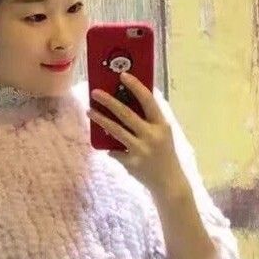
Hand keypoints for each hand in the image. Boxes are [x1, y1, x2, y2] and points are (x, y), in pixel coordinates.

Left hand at [87, 72, 185, 196]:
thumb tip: (124, 102)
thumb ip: (148, 120)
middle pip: (126, 114)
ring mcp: (141, 150)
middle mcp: (152, 136)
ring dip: (101, 120)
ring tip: (89, 111)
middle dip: (109, 101)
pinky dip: (111, 148)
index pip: (148, 101)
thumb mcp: (162, 134)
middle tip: (95, 92)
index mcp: (161, 125)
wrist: (169, 182)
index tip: (122, 75)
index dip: (135, 86)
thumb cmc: (164, 153)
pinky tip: (107, 147)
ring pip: (116, 131)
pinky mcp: (131, 163)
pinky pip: (115, 151)